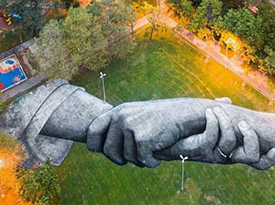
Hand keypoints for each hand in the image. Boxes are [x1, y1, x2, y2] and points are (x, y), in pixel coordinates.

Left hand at [87, 99, 207, 167]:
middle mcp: (121, 118)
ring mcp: (131, 128)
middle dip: (120, 159)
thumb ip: (117, 127)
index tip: (99, 150)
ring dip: (140, 159)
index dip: (94, 144)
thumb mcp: (134, 116)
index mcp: (117, 111)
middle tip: (134, 157)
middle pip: (109, 151)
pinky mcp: (143, 139)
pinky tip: (158, 153)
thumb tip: (99, 148)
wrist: (181, 114)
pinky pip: (143, 161)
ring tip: (151, 148)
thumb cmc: (158, 119)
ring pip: (127, 158)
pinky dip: (152, 161)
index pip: (93, 130)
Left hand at [163, 107, 274, 169]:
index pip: (256, 160)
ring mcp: (210, 155)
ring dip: (227, 125)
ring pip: (231, 148)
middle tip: (243, 122)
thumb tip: (227, 102)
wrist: (154, 130)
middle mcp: (223, 155)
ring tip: (216, 110)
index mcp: (229, 147)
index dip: (269, 160)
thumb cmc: (178, 122)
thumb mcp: (201, 115)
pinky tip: (208, 113)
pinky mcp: (196, 152)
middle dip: (251, 138)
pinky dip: (213, 123)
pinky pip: (211, 141)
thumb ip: (216, 111)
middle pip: (251, 158)